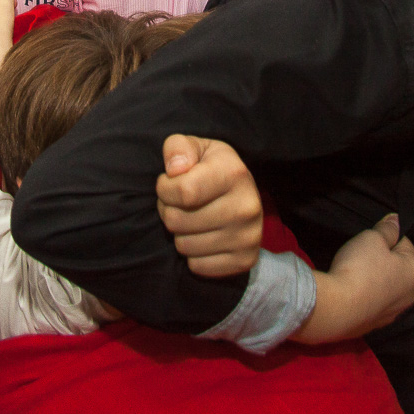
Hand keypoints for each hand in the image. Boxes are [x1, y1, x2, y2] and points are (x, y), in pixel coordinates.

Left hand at [156, 135, 262, 277]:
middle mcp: (246, 206)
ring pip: (184, 246)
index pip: (183, 192)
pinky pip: (198, 266)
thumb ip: (179, 148)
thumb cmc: (210, 169)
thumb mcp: (196, 148)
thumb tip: (175, 170)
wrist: (243, 195)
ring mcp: (249, 236)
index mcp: (234, 174)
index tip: (168, 184)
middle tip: (179, 203)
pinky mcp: (246, 260)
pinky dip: (193, 254)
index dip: (164, 189)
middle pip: (178, 221)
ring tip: (190, 217)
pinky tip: (202, 236)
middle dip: (168, 210)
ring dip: (179, 233)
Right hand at [292, 214, 413, 342]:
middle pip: (396, 267)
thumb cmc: (360, 268)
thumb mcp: (372, 239)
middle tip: (361, 255)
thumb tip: (397, 220)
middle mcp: (410, 294)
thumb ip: (387, 229)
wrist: (339, 309)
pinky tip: (352, 292)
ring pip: (385, 287)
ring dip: (374, 279)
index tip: (370, 240)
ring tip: (354, 274)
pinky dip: (366, 296)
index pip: (404, 243)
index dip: (386, 237)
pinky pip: (373, 303)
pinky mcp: (376, 325)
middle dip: (381, 260)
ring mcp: (394, 313)